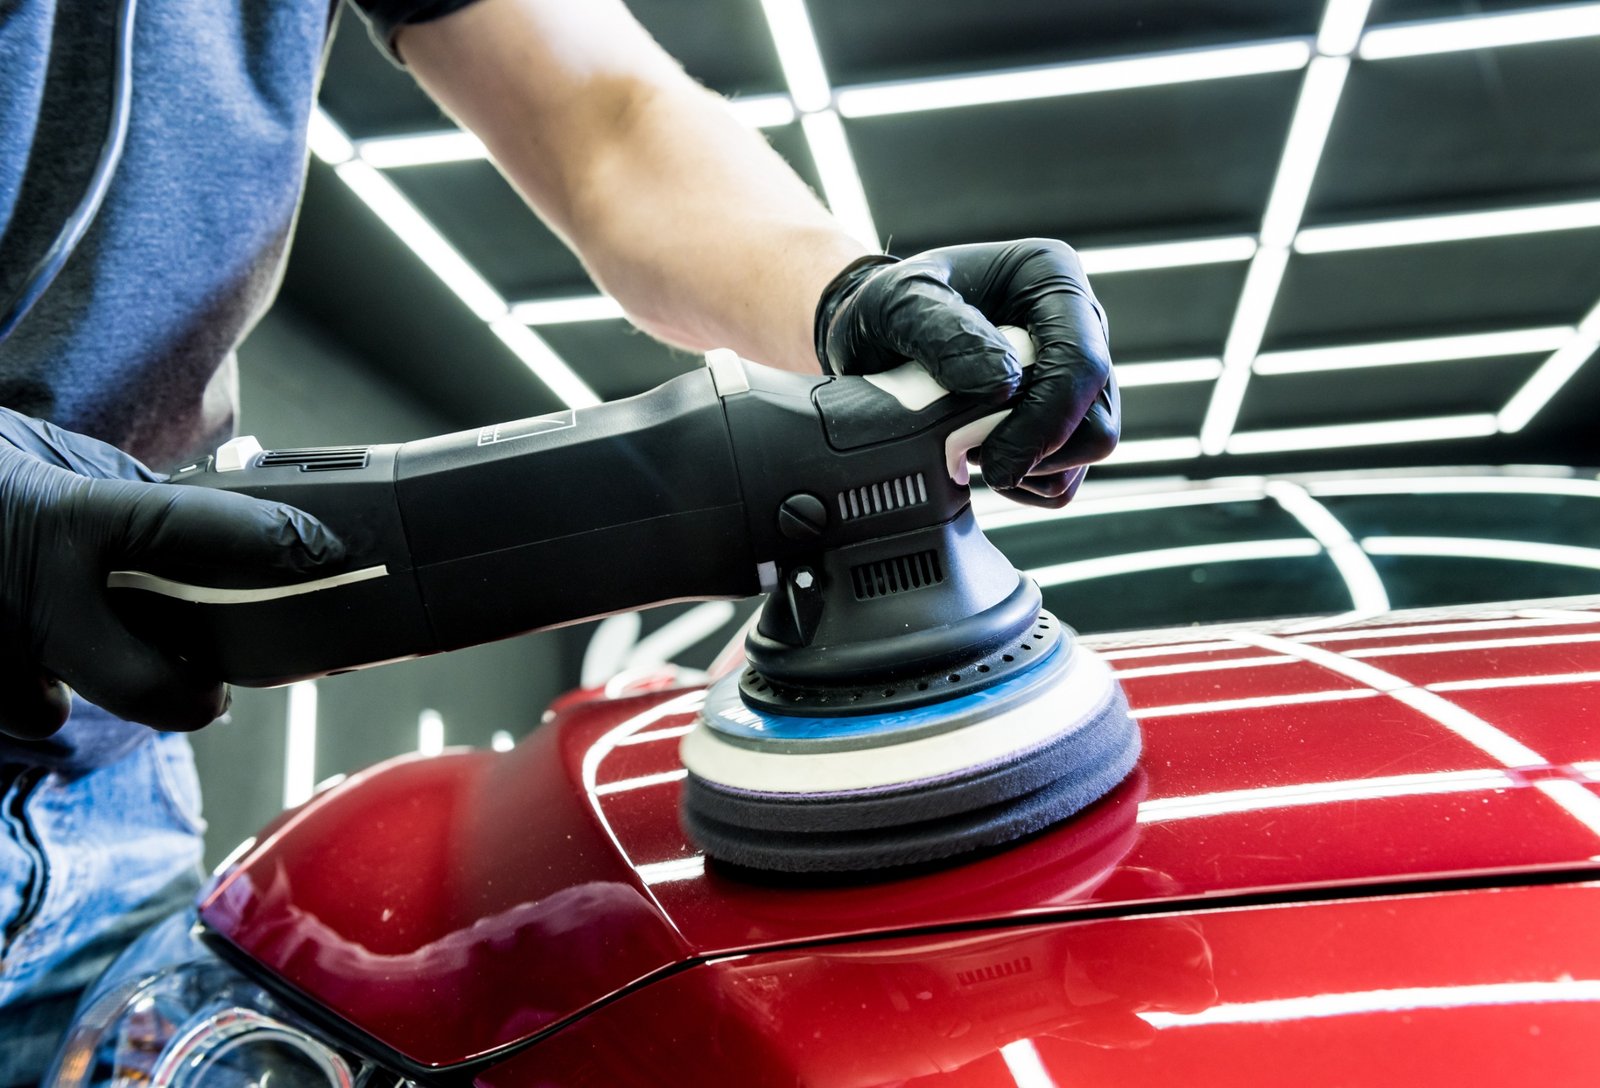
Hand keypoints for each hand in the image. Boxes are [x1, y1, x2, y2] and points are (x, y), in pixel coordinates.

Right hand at [0, 410, 343, 737]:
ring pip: (60, 707)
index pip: (183, 526)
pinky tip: (10, 643)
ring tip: (82, 629)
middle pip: (155, 689)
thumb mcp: (39, 456)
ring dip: (87, 677)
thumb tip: (200, 513)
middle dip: (195, 693)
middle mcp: (29, 597)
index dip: (266, 538)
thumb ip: (113, 492)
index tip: (320, 547)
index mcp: (60, 518)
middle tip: (212, 679)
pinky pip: (11, 704)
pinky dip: (20, 682)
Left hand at [814, 239, 1117, 506]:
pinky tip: (981, 455)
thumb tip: (1000, 381)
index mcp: (1051, 277)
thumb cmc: (889, 307)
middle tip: (969, 450)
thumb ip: (941, 331)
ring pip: (1087, 452)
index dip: (1046, 422)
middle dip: (1036, 452)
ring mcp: (1076, 374)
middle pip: (1097, 420)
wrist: (877, 333)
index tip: (995, 459)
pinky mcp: (1065, 416)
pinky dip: (1026, 482)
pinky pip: (1066, 476)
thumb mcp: (894, 303)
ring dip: (1029, 468)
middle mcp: (1080, 323)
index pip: (1082, 362)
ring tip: (969, 443)